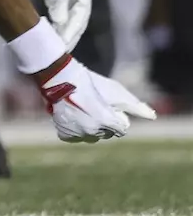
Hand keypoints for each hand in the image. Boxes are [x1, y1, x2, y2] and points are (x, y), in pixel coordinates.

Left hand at [16, 0, 92, 49]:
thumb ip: (57, 0)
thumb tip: (60, 21)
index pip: (79, 17)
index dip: (71, 33)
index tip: (62, 47)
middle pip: (76, 21)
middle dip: (68, 37)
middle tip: (58, 53)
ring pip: (67, 20)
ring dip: (61, 33)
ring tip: (54, 49)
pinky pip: (58, 15)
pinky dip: (54, 26)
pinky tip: (48, 35)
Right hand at [41, 57, 155, 141]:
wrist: (61, 78)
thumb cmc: (91, 83)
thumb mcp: (116, 91)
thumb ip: (136, 107)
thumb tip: (153, 117)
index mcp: (106, 121)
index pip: (121, 129)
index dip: (116, 116)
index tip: (107, 105)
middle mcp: (92, 131)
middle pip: (107, 134)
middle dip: (104, 123)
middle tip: (95, 106)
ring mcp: (77, 133)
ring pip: (91, 137)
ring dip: (91, 128)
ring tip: (84, 111)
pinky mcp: (64, 132)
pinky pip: (75, 138)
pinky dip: (75, 131)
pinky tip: (74, 118)